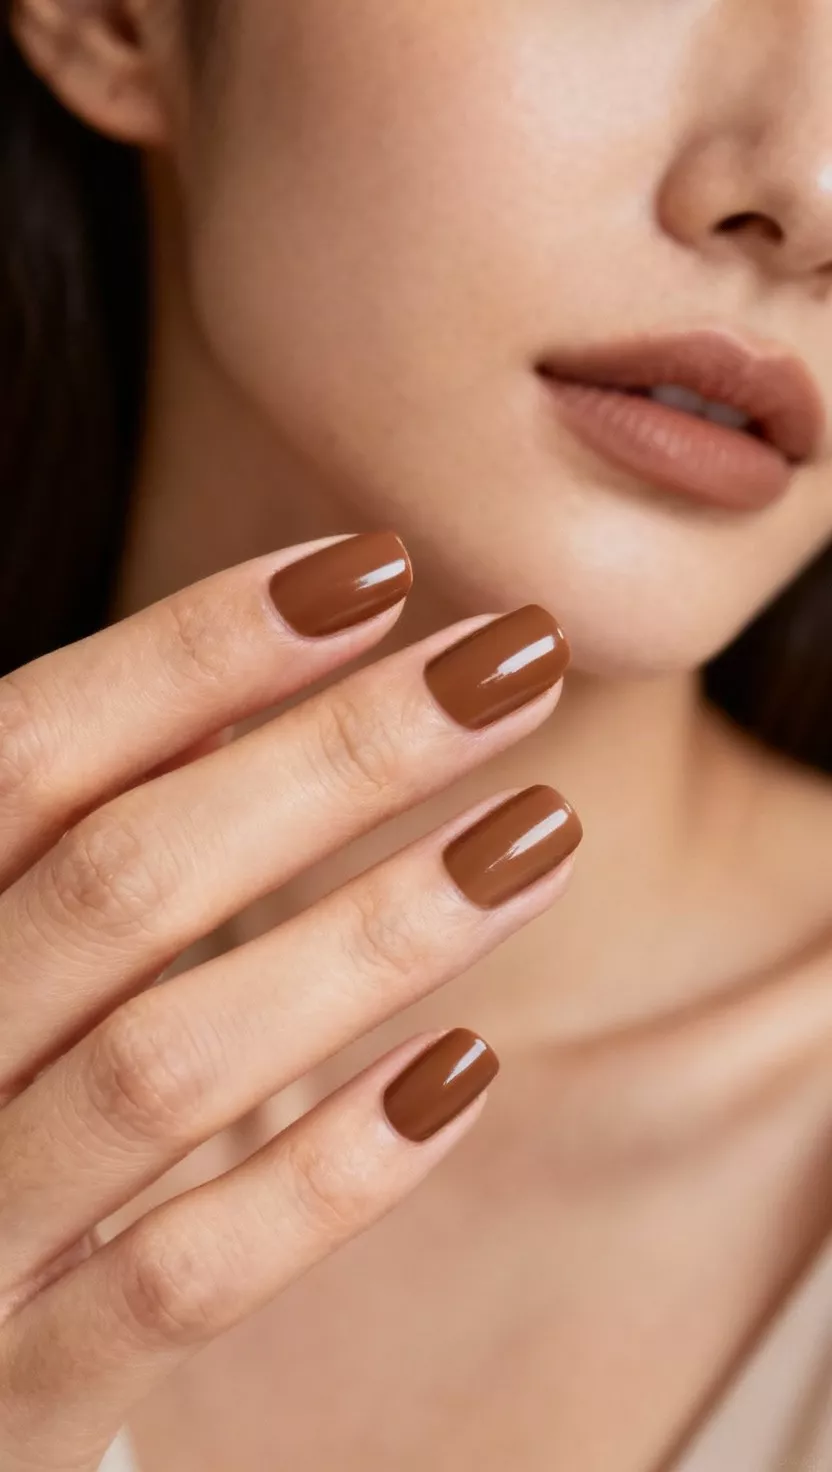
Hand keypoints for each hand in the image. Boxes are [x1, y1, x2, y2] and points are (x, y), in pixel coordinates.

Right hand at [0, 531, 578, 1470]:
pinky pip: (180, 1280)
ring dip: (367, 937)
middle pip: (122, 880)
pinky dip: (326, 1178)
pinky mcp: (26, 1394)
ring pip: (166, 1063)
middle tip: (512, 666)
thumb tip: (264, 684)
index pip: (30, 754)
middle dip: (329, 757)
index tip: (375, 570)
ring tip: (539, 836)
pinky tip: (462, 1073)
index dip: (195, 649)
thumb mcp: (17, 948)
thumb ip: (100, 842)